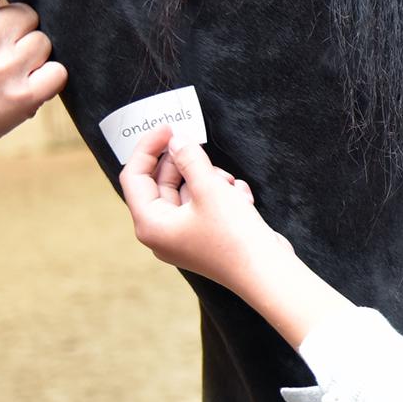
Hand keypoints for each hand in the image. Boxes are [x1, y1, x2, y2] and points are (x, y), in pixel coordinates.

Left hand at [121, 126, 286, 289]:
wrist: (267, 273)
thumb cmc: (234, 235)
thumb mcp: (209, 188)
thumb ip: (189, 159)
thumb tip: (177, 141)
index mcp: (150, 224)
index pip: (134, 177)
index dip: (148, 148)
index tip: (169, 128)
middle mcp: (162, 233)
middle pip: (162, 184)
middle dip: (186, 165)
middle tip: (201, 148)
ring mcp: (184, 237)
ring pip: (187, 192)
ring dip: (209, 180)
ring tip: (230, 184)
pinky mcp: (206, 238)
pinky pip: (204, 206)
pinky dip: (222, 196)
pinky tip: (242, 198)